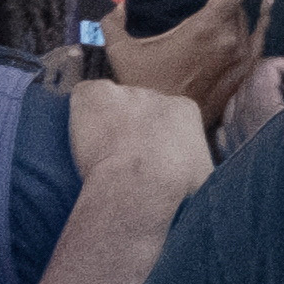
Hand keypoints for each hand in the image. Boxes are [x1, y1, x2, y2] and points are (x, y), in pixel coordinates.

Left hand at [66, 64, 215, 206]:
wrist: (140, 186)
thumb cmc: (175, 190)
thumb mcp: (203, 179)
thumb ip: (196, 166)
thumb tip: (193, 173)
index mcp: (185, 111)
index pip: (168, 119)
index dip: (155, 141)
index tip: (146, 161)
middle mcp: (155, 96)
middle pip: (139, 110)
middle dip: (131, 131)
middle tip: (121, 161)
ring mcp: (123, 93)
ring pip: (111, 104)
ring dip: (106, 124)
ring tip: (99, 154)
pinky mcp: (94, 95)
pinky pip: (84, 95)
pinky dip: (80, 113)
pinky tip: (81, 136)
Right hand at [101, 0, 259, 117]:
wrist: (162, 125)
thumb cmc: (144, 86)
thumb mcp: (121, 52)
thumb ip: (114, 23)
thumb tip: (118, 7)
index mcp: (205, 27)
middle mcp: (230, 40)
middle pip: (238, 11)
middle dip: (227, 7)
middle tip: (211, 9)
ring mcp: (241, 60)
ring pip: (248, 27)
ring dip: (240, 19)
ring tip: (238, 11)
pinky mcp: (244, 76)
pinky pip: (260, 46)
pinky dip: (263, 30)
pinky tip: (266, 16)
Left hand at [225, 51, 283, 147]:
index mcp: (261, 105)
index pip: (266, 68)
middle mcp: (241, 118)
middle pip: (249, 82)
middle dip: (273, 80)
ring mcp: (233, 136)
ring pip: (236, 102)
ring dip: (256, 97)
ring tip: (280, 109)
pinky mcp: (232, 153)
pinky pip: (227, 126)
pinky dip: (239, 118)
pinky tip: (254, 125)